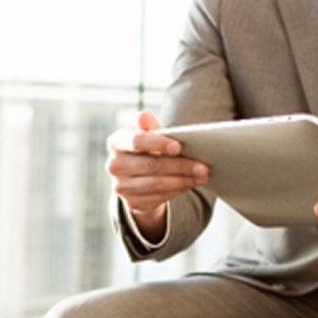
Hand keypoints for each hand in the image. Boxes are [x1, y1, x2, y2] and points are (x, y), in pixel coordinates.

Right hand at [104, 110, 208, 238]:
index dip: (158, 143)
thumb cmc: (146, 150)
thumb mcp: (148, 135)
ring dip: (184, 180)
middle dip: (181, 166)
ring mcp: (120, 187)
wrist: (137, 178)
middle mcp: (114, 165)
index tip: (179, 146)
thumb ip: (149, 126)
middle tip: (204, 166)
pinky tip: (191, 184)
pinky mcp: (131, 203)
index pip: (136, 141)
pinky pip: (159, 197)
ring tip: (203, 176)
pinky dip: (178, 190)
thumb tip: (144, 114)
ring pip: (157, 184)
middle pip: (152, 165)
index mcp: (116, 143)